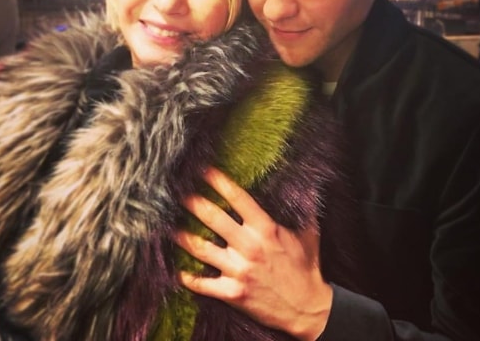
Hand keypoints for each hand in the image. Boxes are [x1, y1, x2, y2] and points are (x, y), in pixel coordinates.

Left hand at [175, 166, 332, 340]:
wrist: (309, 308)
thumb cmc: (307, 267)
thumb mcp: (308, 233)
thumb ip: (302, 209)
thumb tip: (303, 185)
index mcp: (266, 228)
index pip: (238, 198)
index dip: (219, 182)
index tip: (205, 171)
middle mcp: (250, 246)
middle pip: (214, 218)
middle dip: (195, 203)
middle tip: (181, 194)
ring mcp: (239, 270)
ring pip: (202, 249)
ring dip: (183, 237)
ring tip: (170, 227)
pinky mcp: (234, 293)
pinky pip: (204, 284)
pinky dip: (189, 278)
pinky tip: (179, 271)